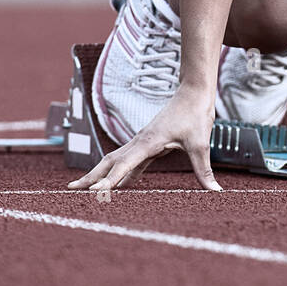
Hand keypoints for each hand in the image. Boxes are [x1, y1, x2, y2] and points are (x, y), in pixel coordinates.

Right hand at [67, 84, 221, 192]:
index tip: (95, 193)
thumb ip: (204, 169)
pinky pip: (130, 162)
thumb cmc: (195, 114)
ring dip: (100, 174)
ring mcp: (142, 142)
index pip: (123, 165)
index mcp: (147, 142)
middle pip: (109, 162)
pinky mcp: (149, 144)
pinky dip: (120, 174)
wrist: (194, 92)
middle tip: (71, 189)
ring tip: (86, 189)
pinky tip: (118, 186)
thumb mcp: (201, 143)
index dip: (109, 180)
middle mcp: (139, 142)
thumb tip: (216, 191)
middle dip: (90, 176)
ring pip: (115, 160)